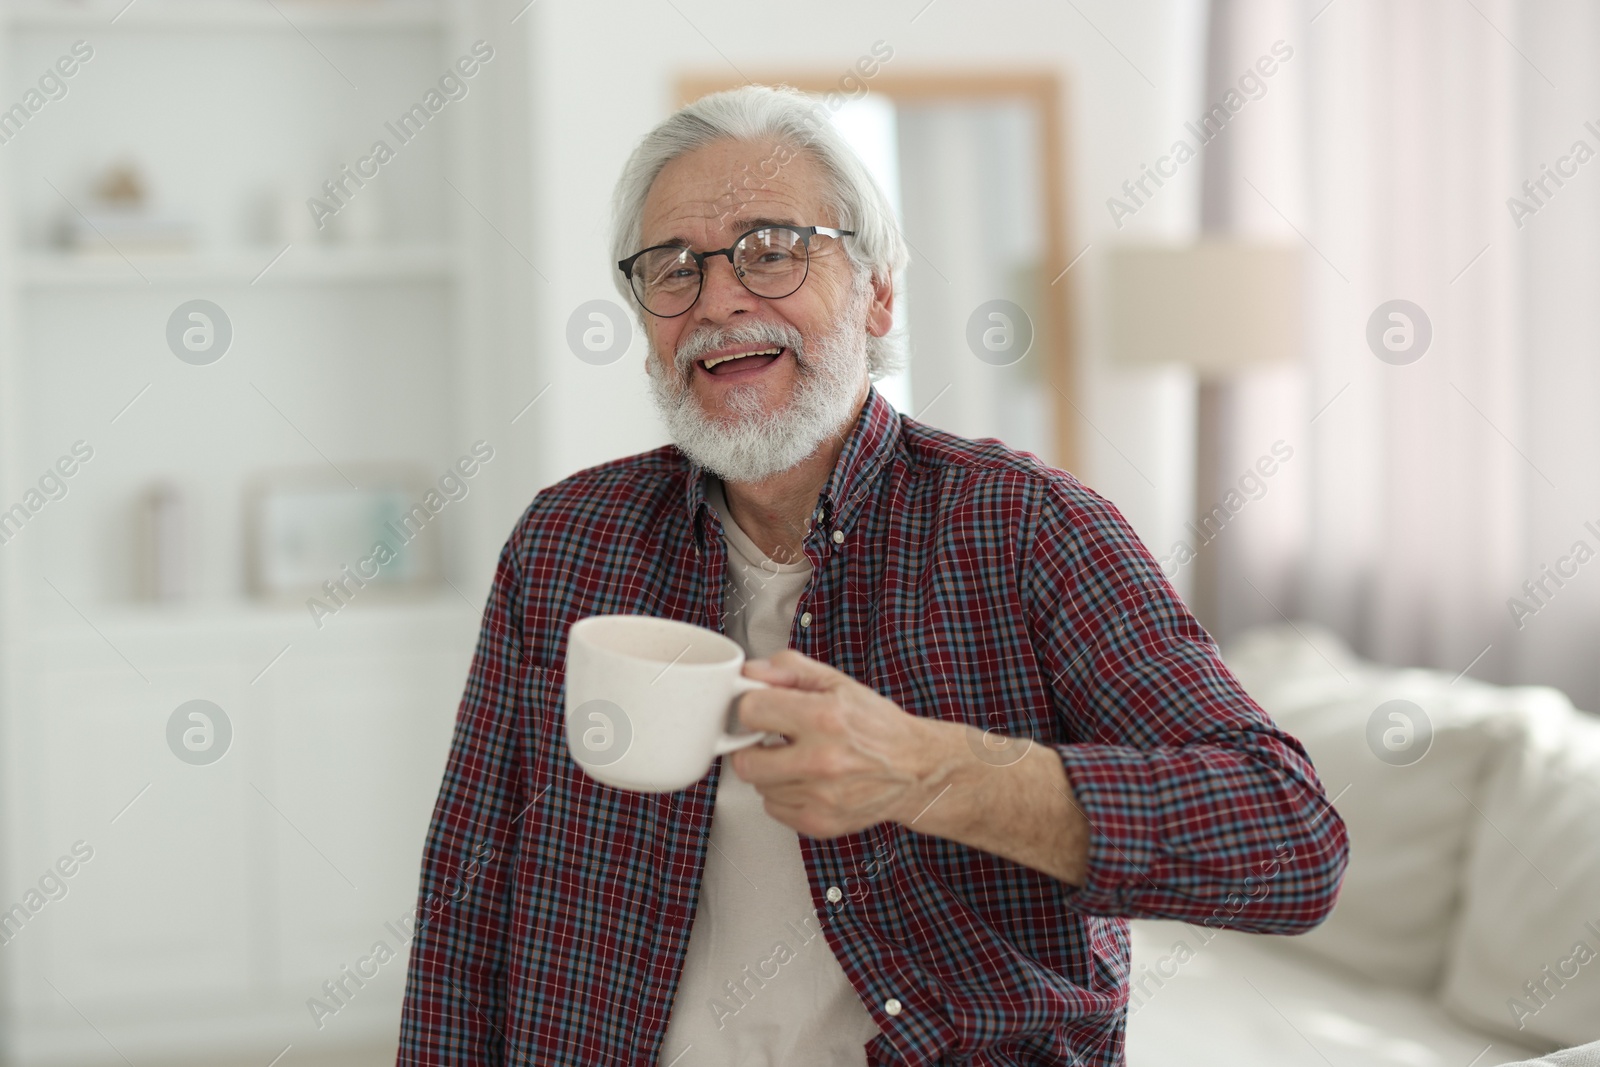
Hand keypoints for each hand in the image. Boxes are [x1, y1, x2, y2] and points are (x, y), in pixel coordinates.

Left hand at [727, 650, 962, 837]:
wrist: (917, 769)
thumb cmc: (879, 727)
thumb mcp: (838, 683)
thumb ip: (790, 670)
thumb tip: (751, 673)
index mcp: (824, 718)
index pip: (751, 711)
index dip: (753, 708)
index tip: (762, 711)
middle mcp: (822, 760)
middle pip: (745, 761)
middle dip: (753, 747)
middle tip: (772, 741)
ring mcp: (821, 797)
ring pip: (759, 786)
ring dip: (772, 773)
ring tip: (799, 760)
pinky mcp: (820, 823)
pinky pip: (774, 809)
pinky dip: (784, 795)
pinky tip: (807, 781)